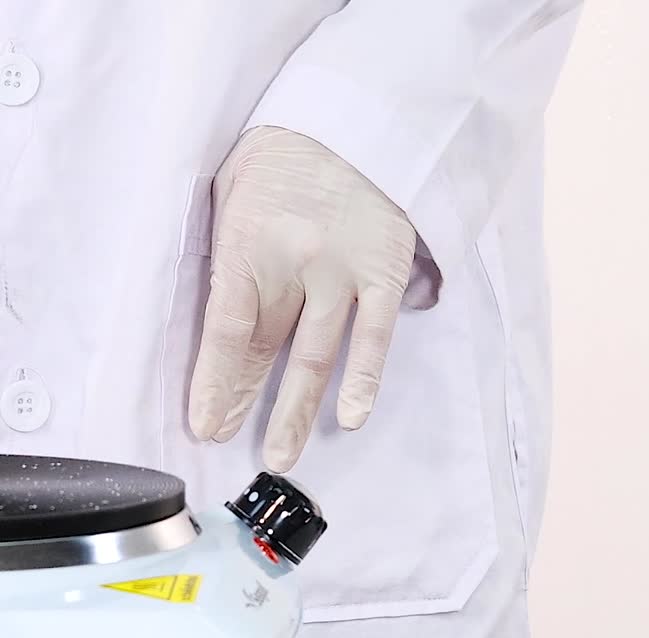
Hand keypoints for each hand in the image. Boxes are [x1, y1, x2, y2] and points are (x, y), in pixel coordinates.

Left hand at [188, 126, 417, 471]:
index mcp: (248, 242)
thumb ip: (229, 251)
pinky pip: (375, 336)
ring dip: (300, 409)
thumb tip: (225, 319)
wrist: (359, 116)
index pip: (225, 329)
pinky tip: (352, 415)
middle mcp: (295, 265)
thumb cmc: (286, 149)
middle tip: (237, 445)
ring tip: (285, 453)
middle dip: (247, 402)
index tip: (206, 423)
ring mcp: (344, 273)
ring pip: (318, 355)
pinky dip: (363, 378)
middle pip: (266, 349)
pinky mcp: (385, 274)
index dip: (214, 382)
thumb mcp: (232, 189)